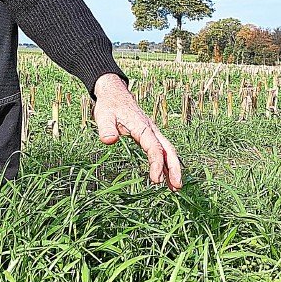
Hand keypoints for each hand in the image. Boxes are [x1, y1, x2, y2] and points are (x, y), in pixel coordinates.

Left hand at [93, 73, 182, 190]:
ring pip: (167, 151)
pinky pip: (162, 150)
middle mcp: (152, 130)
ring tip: (175, 188)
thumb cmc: (109, 105)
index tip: (155, 180)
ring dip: (172, 168)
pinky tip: (166, 176)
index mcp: (143, 127)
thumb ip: (106, 128)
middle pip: (168, 150)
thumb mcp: (103, 115)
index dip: (156, 164)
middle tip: (176, 187)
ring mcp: (152, 133)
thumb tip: (109, 141)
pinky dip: (166, 163)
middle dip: (174, 168)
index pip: (154, 148)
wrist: (115, 93)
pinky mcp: (149, 136)